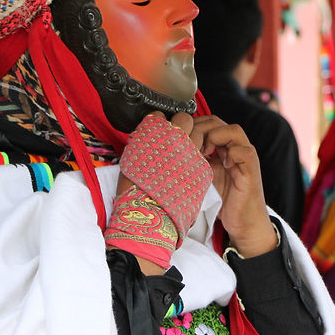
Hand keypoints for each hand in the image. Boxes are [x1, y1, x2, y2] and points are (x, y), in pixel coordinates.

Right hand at [108, 112, 212, 271]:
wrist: (150, 218)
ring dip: (192, 140)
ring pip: (199, 135)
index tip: (160, 129)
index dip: (161, 122)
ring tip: (183, 152)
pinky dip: (196, 160)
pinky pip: (202, 156)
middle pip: (185, 119)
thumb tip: (146, 136)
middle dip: (181, 124)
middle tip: (176, 135)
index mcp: (156, 136)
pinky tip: (187, 169)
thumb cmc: (135, 191)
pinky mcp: (202, 170)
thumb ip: (142, 143)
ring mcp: (192, 155)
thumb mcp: (131, 160)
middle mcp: (176, 141)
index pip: (162, 116)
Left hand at [185, 114, 276, 257]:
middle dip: (200, 129)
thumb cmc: (223, 201)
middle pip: (218, 121)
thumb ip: (195, 160)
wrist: (243, 224)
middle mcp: (234, 148)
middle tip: (191, 146)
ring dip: (215, 138)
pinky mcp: (251, 171)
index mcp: (222, 148)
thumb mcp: (203, 176)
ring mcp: (244, 158)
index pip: (207, 122)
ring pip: (233, 130)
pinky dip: (232, 154)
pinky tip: (223, 165)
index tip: (182, 139)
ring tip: (205, 153)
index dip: (193, 125)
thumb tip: (172, 151)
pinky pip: (244, 152)